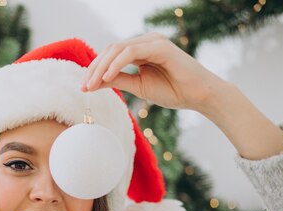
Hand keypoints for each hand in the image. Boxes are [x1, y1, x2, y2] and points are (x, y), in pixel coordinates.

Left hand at [81, 32, 226, 111]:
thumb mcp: (137, 86)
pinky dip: (116, 64)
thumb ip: (117, 81)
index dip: (94, 70)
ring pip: (118, 49)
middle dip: (93, 69)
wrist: (199, 96)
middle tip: (84, 86)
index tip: (84, 87)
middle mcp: (145, 42)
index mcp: (139, 50)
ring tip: (92, 84)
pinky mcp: (160, 47)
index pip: (110, 55)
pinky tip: (107, 77)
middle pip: (110, 50)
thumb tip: (93, 83)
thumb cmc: (172, 90)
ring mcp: (153, 42)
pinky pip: (131, 52)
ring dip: (101, 67)